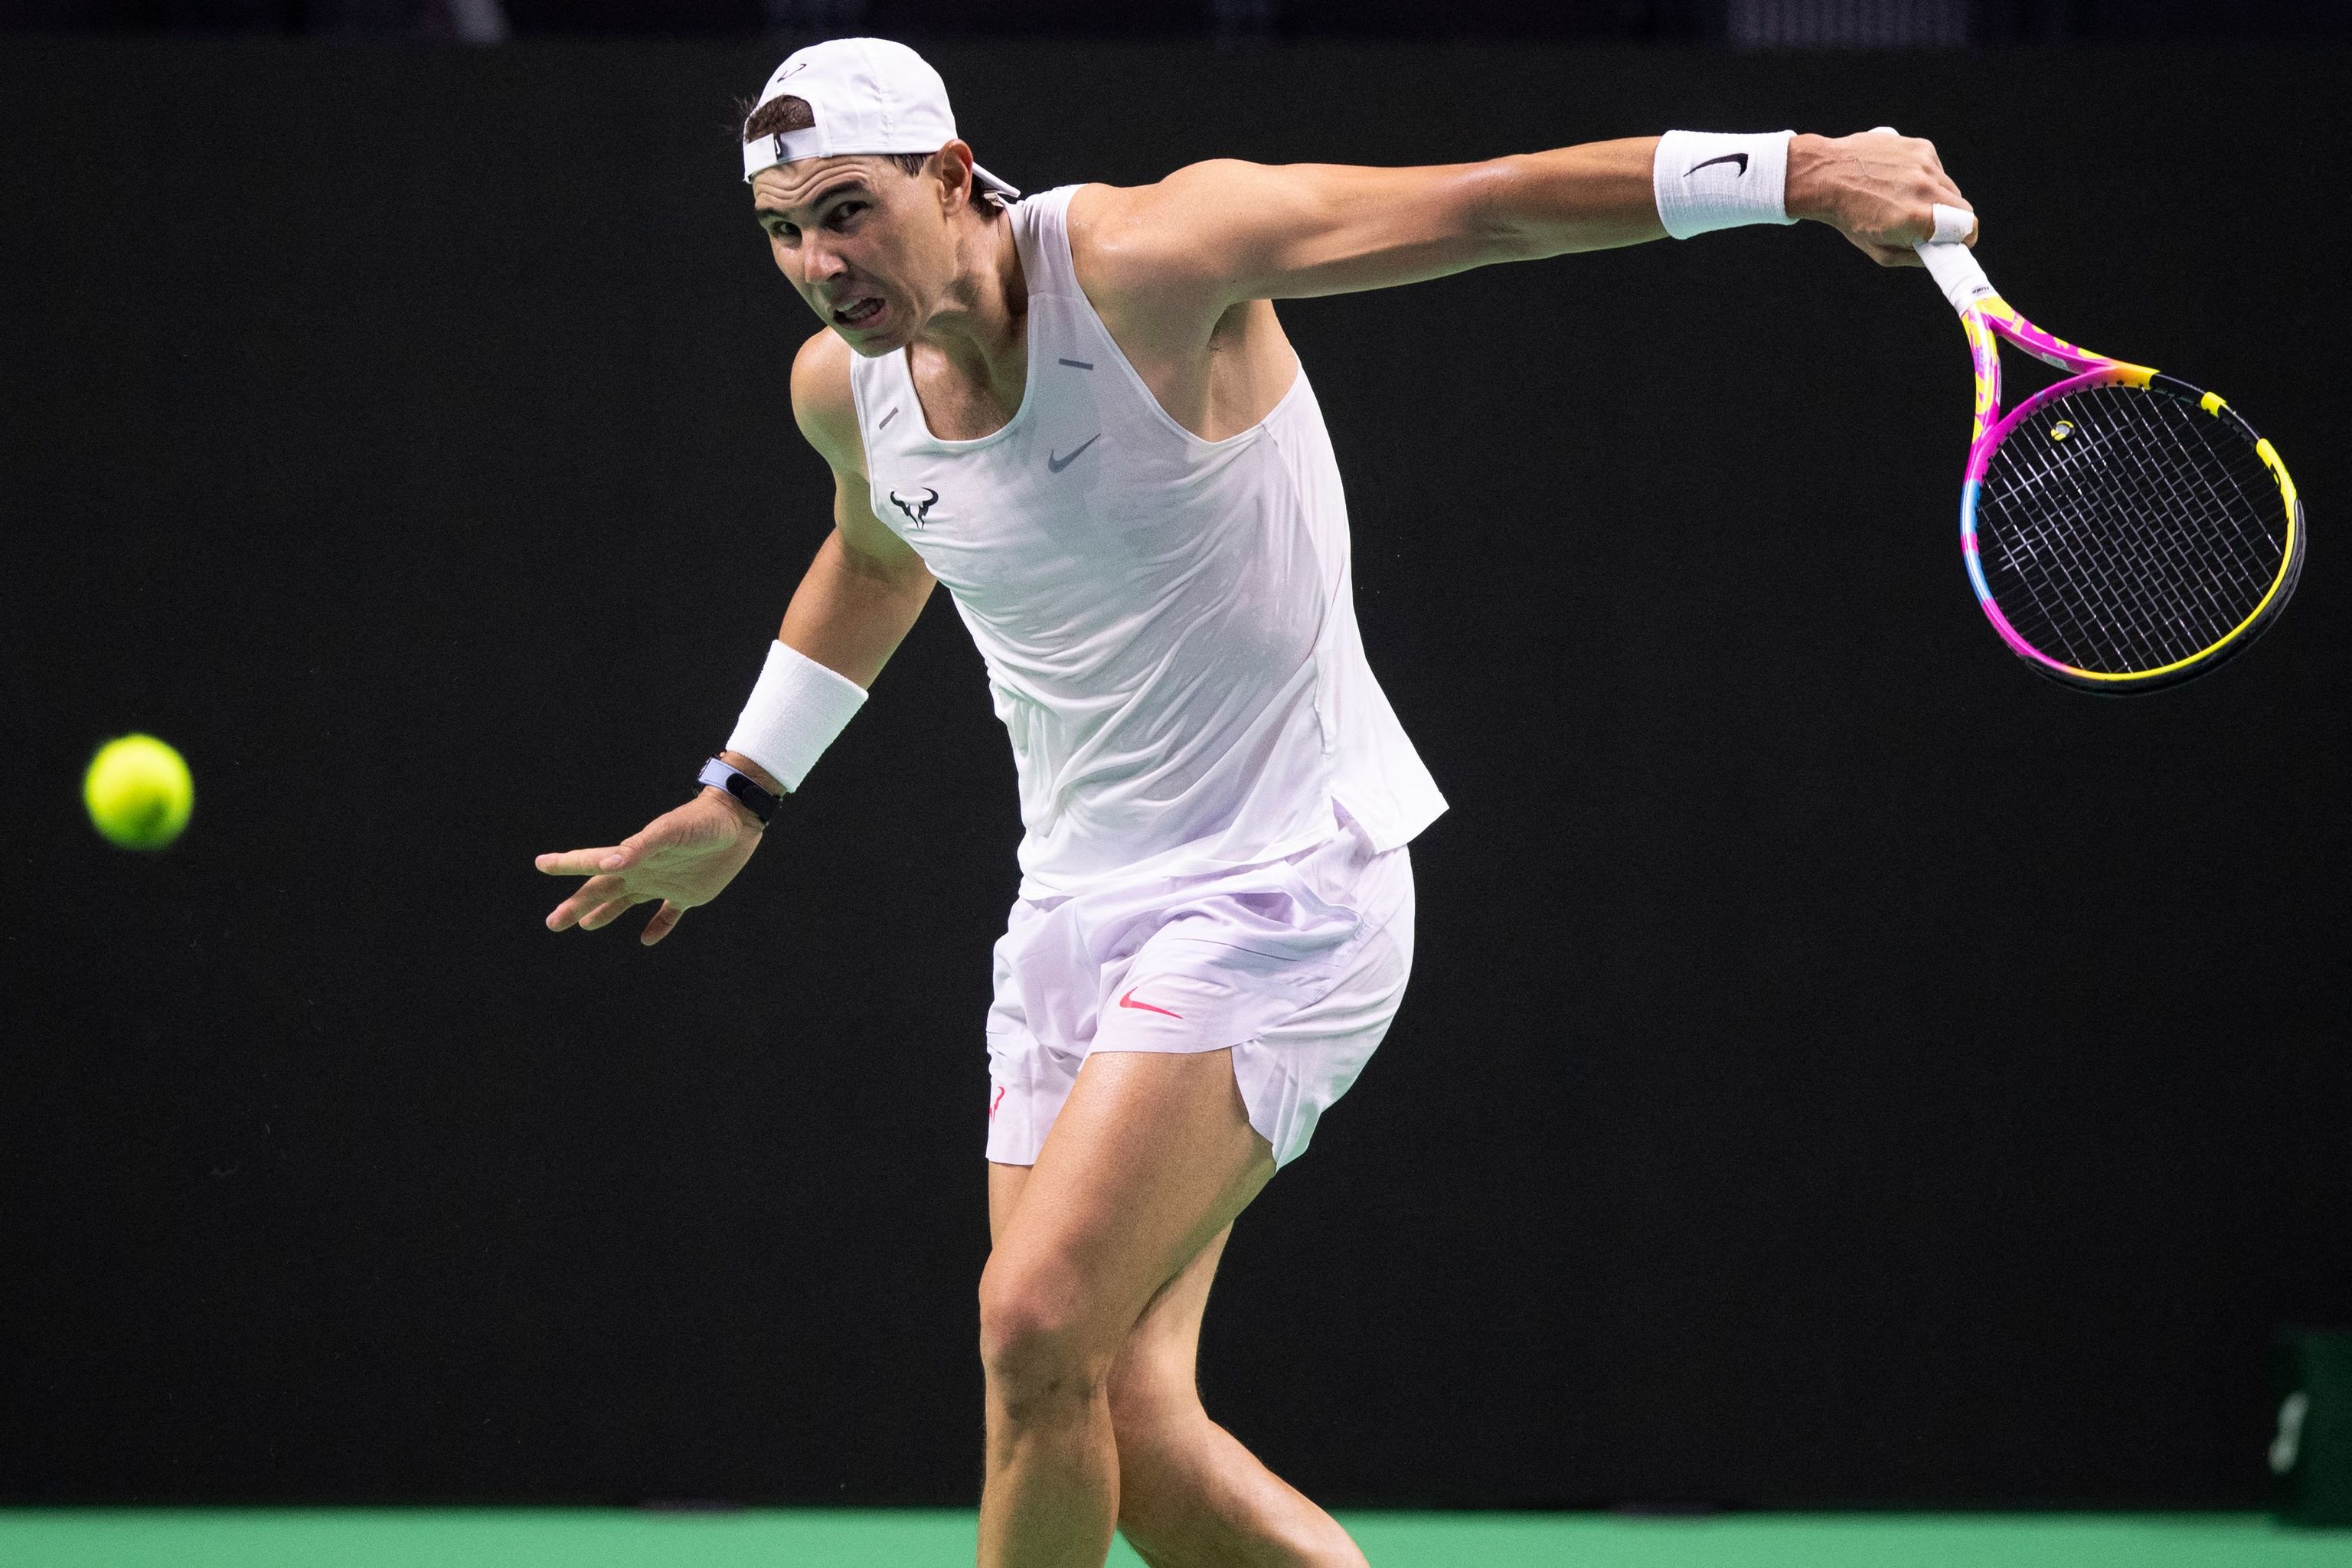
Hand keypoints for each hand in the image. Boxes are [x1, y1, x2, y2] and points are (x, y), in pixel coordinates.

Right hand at [535, 789, 763, 946]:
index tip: (541, 864)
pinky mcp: (689, 893)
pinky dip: (658, 926)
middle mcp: (643, 870)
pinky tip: (647, 939)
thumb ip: (639, 848)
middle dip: (576, 904)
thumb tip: (607, 865)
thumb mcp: (669, 833)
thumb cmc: (701, 823)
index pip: (592, 862)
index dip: (566, 864)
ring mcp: (664, 882)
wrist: (738, 822)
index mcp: (633, 855)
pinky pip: (668, 914)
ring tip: (585, 925)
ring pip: (626, 902)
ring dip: (605, 913)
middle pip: (602, 890)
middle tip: (553, 922)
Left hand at [1786, 129, 1976, 266]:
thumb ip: (1915, 256)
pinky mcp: (1921, 147)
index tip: (1958, 240)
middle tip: (1930, 224)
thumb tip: (1939, 253)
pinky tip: (1900, 180)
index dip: (1965, 236)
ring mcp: (1924, 164)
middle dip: (1952, 219)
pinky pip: (1937, 169)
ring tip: (1905, 200)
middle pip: (1964, 207)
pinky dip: (1925, 177)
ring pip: (1949, 187)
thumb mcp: (1879, 251)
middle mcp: (1925, 188)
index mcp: (1916, 217)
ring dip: (1936, 197)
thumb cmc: (1849, 216)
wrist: (1827, 176)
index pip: (1967, 226)